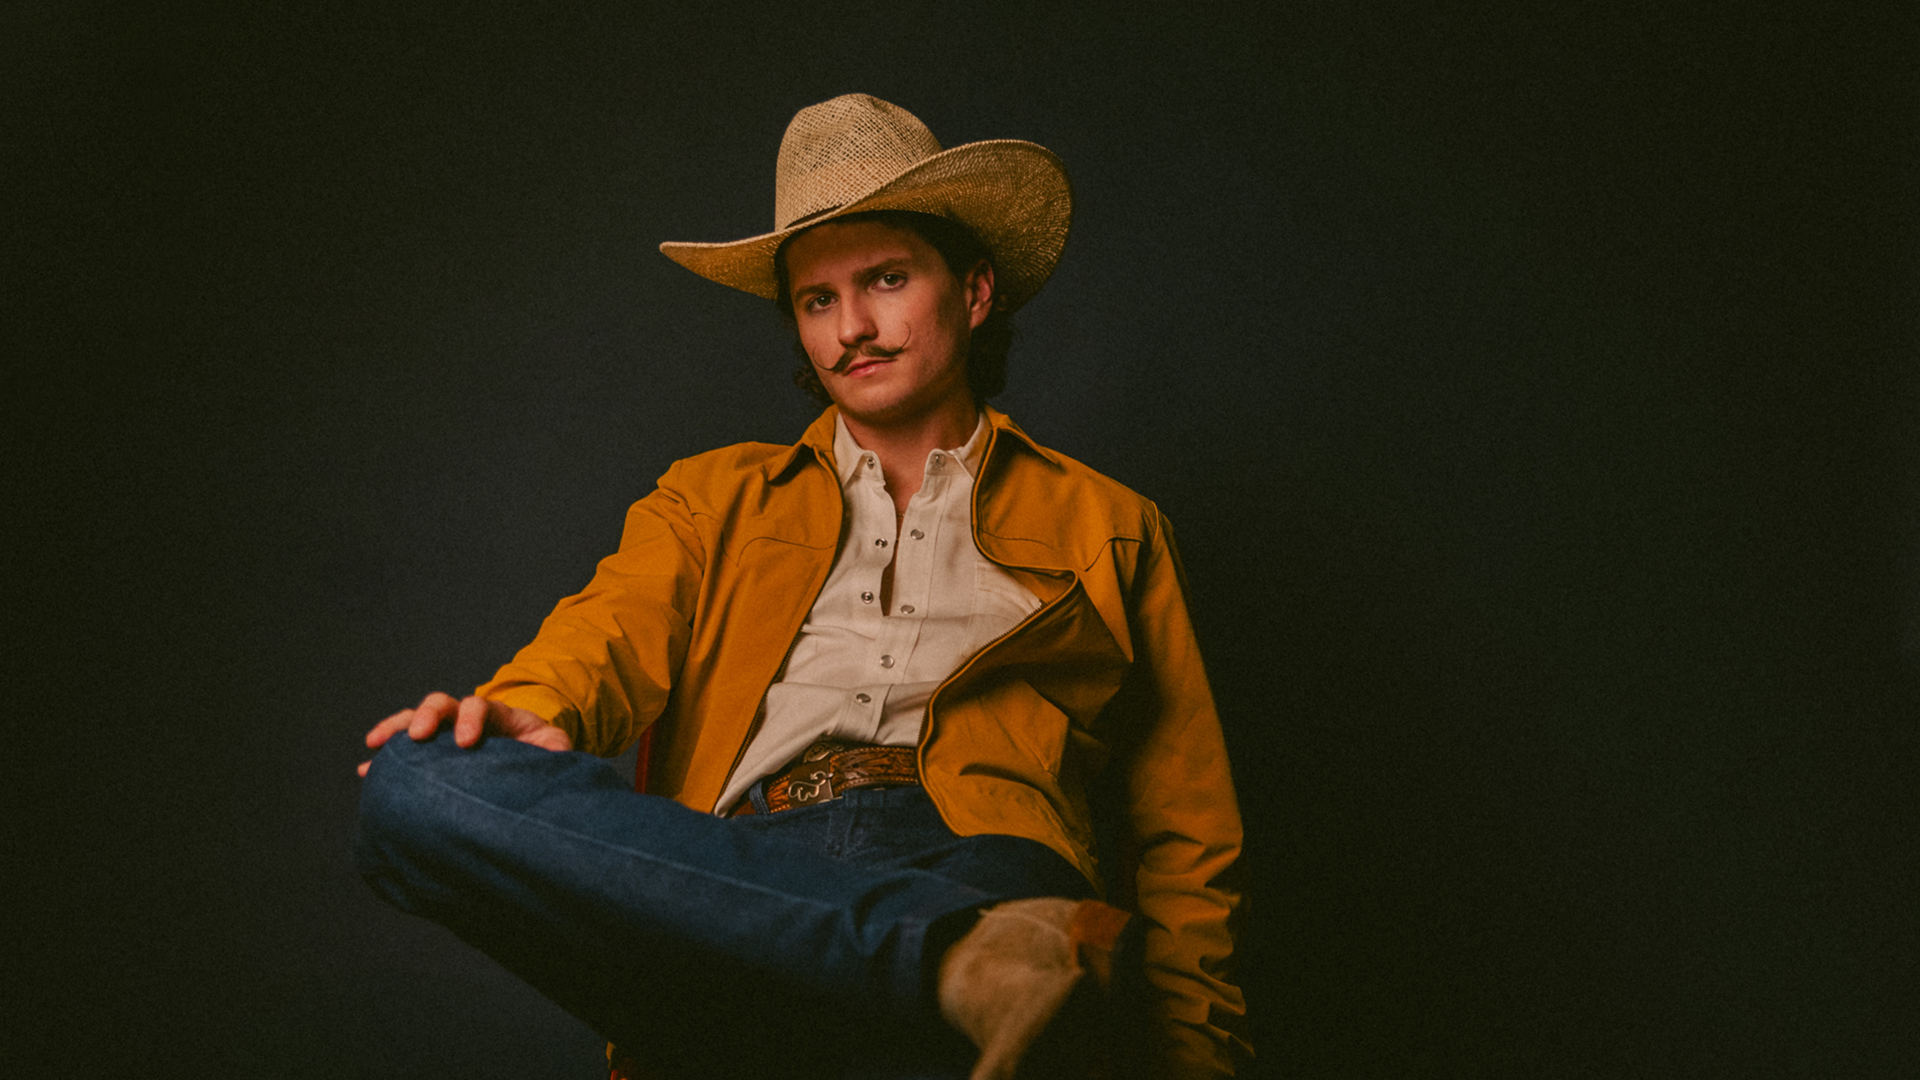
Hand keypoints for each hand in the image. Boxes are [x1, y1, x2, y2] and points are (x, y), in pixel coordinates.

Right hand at [358, 691, 572, 775]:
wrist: (533, 757)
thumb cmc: (543, 753)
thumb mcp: (555, 749)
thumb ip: (555, 751)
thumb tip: (556, 760)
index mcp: (498, 715)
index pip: (479, 705)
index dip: (471, 719)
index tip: (467, 743)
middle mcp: (468, 718)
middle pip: (442, 703)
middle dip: (427, 716)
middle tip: (419, 737)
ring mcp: (448, 732)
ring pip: (416, 720)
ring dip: (396, 730)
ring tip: (374, 747)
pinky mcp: (435, 752)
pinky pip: (406, 748)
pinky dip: (386, 756)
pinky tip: (366, 770)